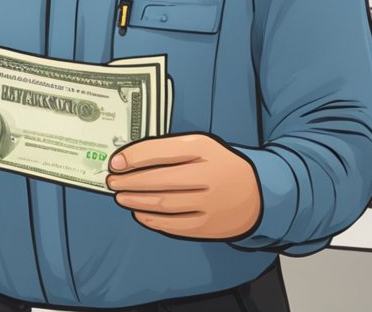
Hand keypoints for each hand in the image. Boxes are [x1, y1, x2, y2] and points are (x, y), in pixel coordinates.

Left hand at [106, 133, 260, 239]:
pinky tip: (139, 214)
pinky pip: (174, 224)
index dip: (135, 157)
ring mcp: (209, 204)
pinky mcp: (208, 226)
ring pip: (164, 204)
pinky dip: (152, 219)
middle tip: (113, 182)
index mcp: (205, 150)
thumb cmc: (221, 166)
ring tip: (121, 197)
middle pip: (160, 181)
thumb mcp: (203, 147)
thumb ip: (170, 148)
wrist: (258, 194)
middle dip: (130, 182)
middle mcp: (208, 176)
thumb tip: (132, 158)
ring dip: (137, 201)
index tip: (116, 162)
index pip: (162, 152)